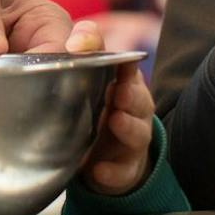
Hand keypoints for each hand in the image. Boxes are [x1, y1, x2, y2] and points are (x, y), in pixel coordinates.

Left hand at [80, 63, 155, 195]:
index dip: (126, 64)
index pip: (129, 69)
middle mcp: (134, 111)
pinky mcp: (123, 170)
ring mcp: (131, 142)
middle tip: (121, 92)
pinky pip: (121, 173)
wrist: (107, 159)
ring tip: (115, 121)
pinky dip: (111, 172)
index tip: (120, 60)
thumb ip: (85, 53)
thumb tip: (74, 42)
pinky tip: (98, 170)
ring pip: (138, 134)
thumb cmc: (97, 109)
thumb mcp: (90, 79)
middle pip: (140, 101)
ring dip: (128, 128)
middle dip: (132, 96)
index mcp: (125, 85)